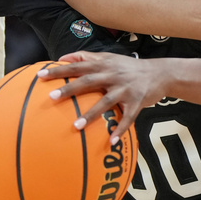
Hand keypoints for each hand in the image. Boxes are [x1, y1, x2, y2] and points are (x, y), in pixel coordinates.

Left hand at [37, 52, 166, 142]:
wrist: (160, 73)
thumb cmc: (128, 67)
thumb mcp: (108, 57)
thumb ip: (85, 57)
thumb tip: (62, 58)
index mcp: (102, 65)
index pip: (76, 66)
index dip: (58, 70)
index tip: (40, 75)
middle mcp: (112, 75)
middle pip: (87, 82)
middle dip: (69, 89)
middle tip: (52, 97)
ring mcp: (125, 89)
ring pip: (105, 102)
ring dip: (90, 115)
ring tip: (76, 127)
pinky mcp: (137, 102)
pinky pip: (127, 118)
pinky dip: (120, 130)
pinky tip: (111, 141)